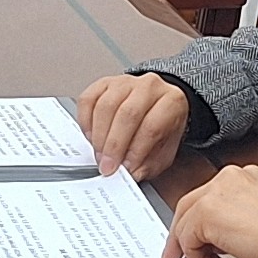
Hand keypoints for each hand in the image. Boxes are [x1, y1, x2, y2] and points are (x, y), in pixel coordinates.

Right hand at [74, 72, 191, 179]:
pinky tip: (91, 136)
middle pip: (128, 114)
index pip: (152, 126)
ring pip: (106, 106)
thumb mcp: (164, 151)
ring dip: (99, 135)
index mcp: (171, 102)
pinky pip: (88, 100)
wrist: (157, 106)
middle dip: (114, 145)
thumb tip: (130, 174)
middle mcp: (149, 87)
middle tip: (107, 165)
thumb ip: (148, 163)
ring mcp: (125, 82)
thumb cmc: (162, 128)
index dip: (136, 150)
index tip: (126, 167)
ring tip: (99, 154)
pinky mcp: (104, 83)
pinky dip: (86, 121)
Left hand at [159, 163, 257, 257]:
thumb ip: (234, 223)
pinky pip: (186, 239)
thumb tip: (216, 242)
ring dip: (196, 254)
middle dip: (189, 240)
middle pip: (190, 208)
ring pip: (185, 224)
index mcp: (243, 177)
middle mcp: (227, 178)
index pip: (208, 200)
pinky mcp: (206, 211)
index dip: (201, 227)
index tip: (203, 246)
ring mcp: (215, 192)